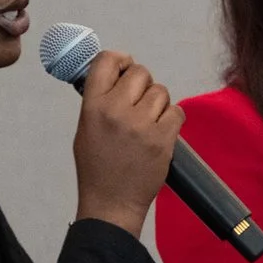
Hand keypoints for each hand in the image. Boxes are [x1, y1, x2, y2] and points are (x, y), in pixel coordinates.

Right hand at [72, 50, 180, 235]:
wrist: (111, 203)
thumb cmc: (98, 167)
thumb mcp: (85, 128)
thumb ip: (99, 99)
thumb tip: (116, 73)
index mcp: (92, 106)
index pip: (106, 61)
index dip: (120, 59)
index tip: (125, 65)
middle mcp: (116, 111)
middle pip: (140, 72)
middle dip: (142, 83)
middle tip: (139, 101)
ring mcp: (141, 125)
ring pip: (161, 91)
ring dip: (158, 103)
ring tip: (148, 122)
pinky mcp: (163, 139)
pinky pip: (177, 111)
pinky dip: (172, 119)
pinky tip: (161, 131)